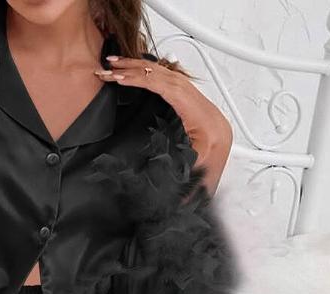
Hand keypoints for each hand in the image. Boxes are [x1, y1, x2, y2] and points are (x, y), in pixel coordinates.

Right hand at [95, 55, 232, 193]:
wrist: (218, 191)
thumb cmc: (201, 185)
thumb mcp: (182, 174)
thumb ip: (164, 158)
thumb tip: (137, 147)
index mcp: (204, 124)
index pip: (171, 89)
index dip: (143, 79)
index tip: (120, 76)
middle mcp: (208, 112)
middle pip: (171, 77)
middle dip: (139, 69)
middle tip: (112, 66)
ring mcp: (205, 111)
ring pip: (175, 79)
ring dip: (146, 71)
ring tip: (121, 68)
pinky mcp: (200, 114)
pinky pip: (177, 88)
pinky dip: (156, 80)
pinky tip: (142, 78)